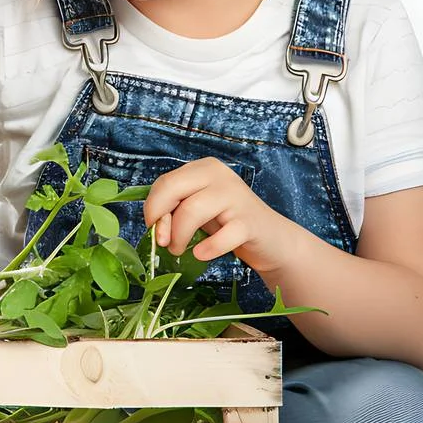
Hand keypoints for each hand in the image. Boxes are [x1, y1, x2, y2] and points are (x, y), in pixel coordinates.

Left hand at [142, 157, 299, 274]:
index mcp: (203, 168)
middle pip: (173, 189)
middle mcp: (220, 176)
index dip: (152, 208)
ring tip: (179, 250)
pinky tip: (202, 254)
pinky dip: (208, 248)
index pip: (165, 182)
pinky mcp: (250, 222)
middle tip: (162, 242)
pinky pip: (223, 236)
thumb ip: (174, 210)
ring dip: (179, 236)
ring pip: (192, 211)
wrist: (271, 239)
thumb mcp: (197, 209)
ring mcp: (237, 197)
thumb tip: (153, 226)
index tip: (152, 228)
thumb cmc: (227, 222)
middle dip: (161, 219)